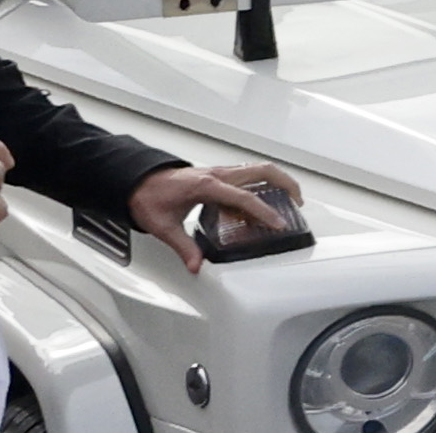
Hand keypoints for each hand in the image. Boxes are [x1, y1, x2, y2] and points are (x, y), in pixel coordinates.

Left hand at [129, 160, 293, 277]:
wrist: (137, 180)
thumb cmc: (148, 196)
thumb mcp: (163, 226)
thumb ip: (183, 247)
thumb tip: (197, 266)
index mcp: (205, 184)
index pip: (243, 196)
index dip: (263, 211)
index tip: (278, 223)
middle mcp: (216, 174)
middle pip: (261, 170)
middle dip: (285, 183)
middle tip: (298, 203)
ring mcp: (219, 171)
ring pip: (257, 169)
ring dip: (277, 180)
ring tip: (290, 200)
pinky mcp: (218, 174)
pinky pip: (248, 174)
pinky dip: (263, 183)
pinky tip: (265, 200)